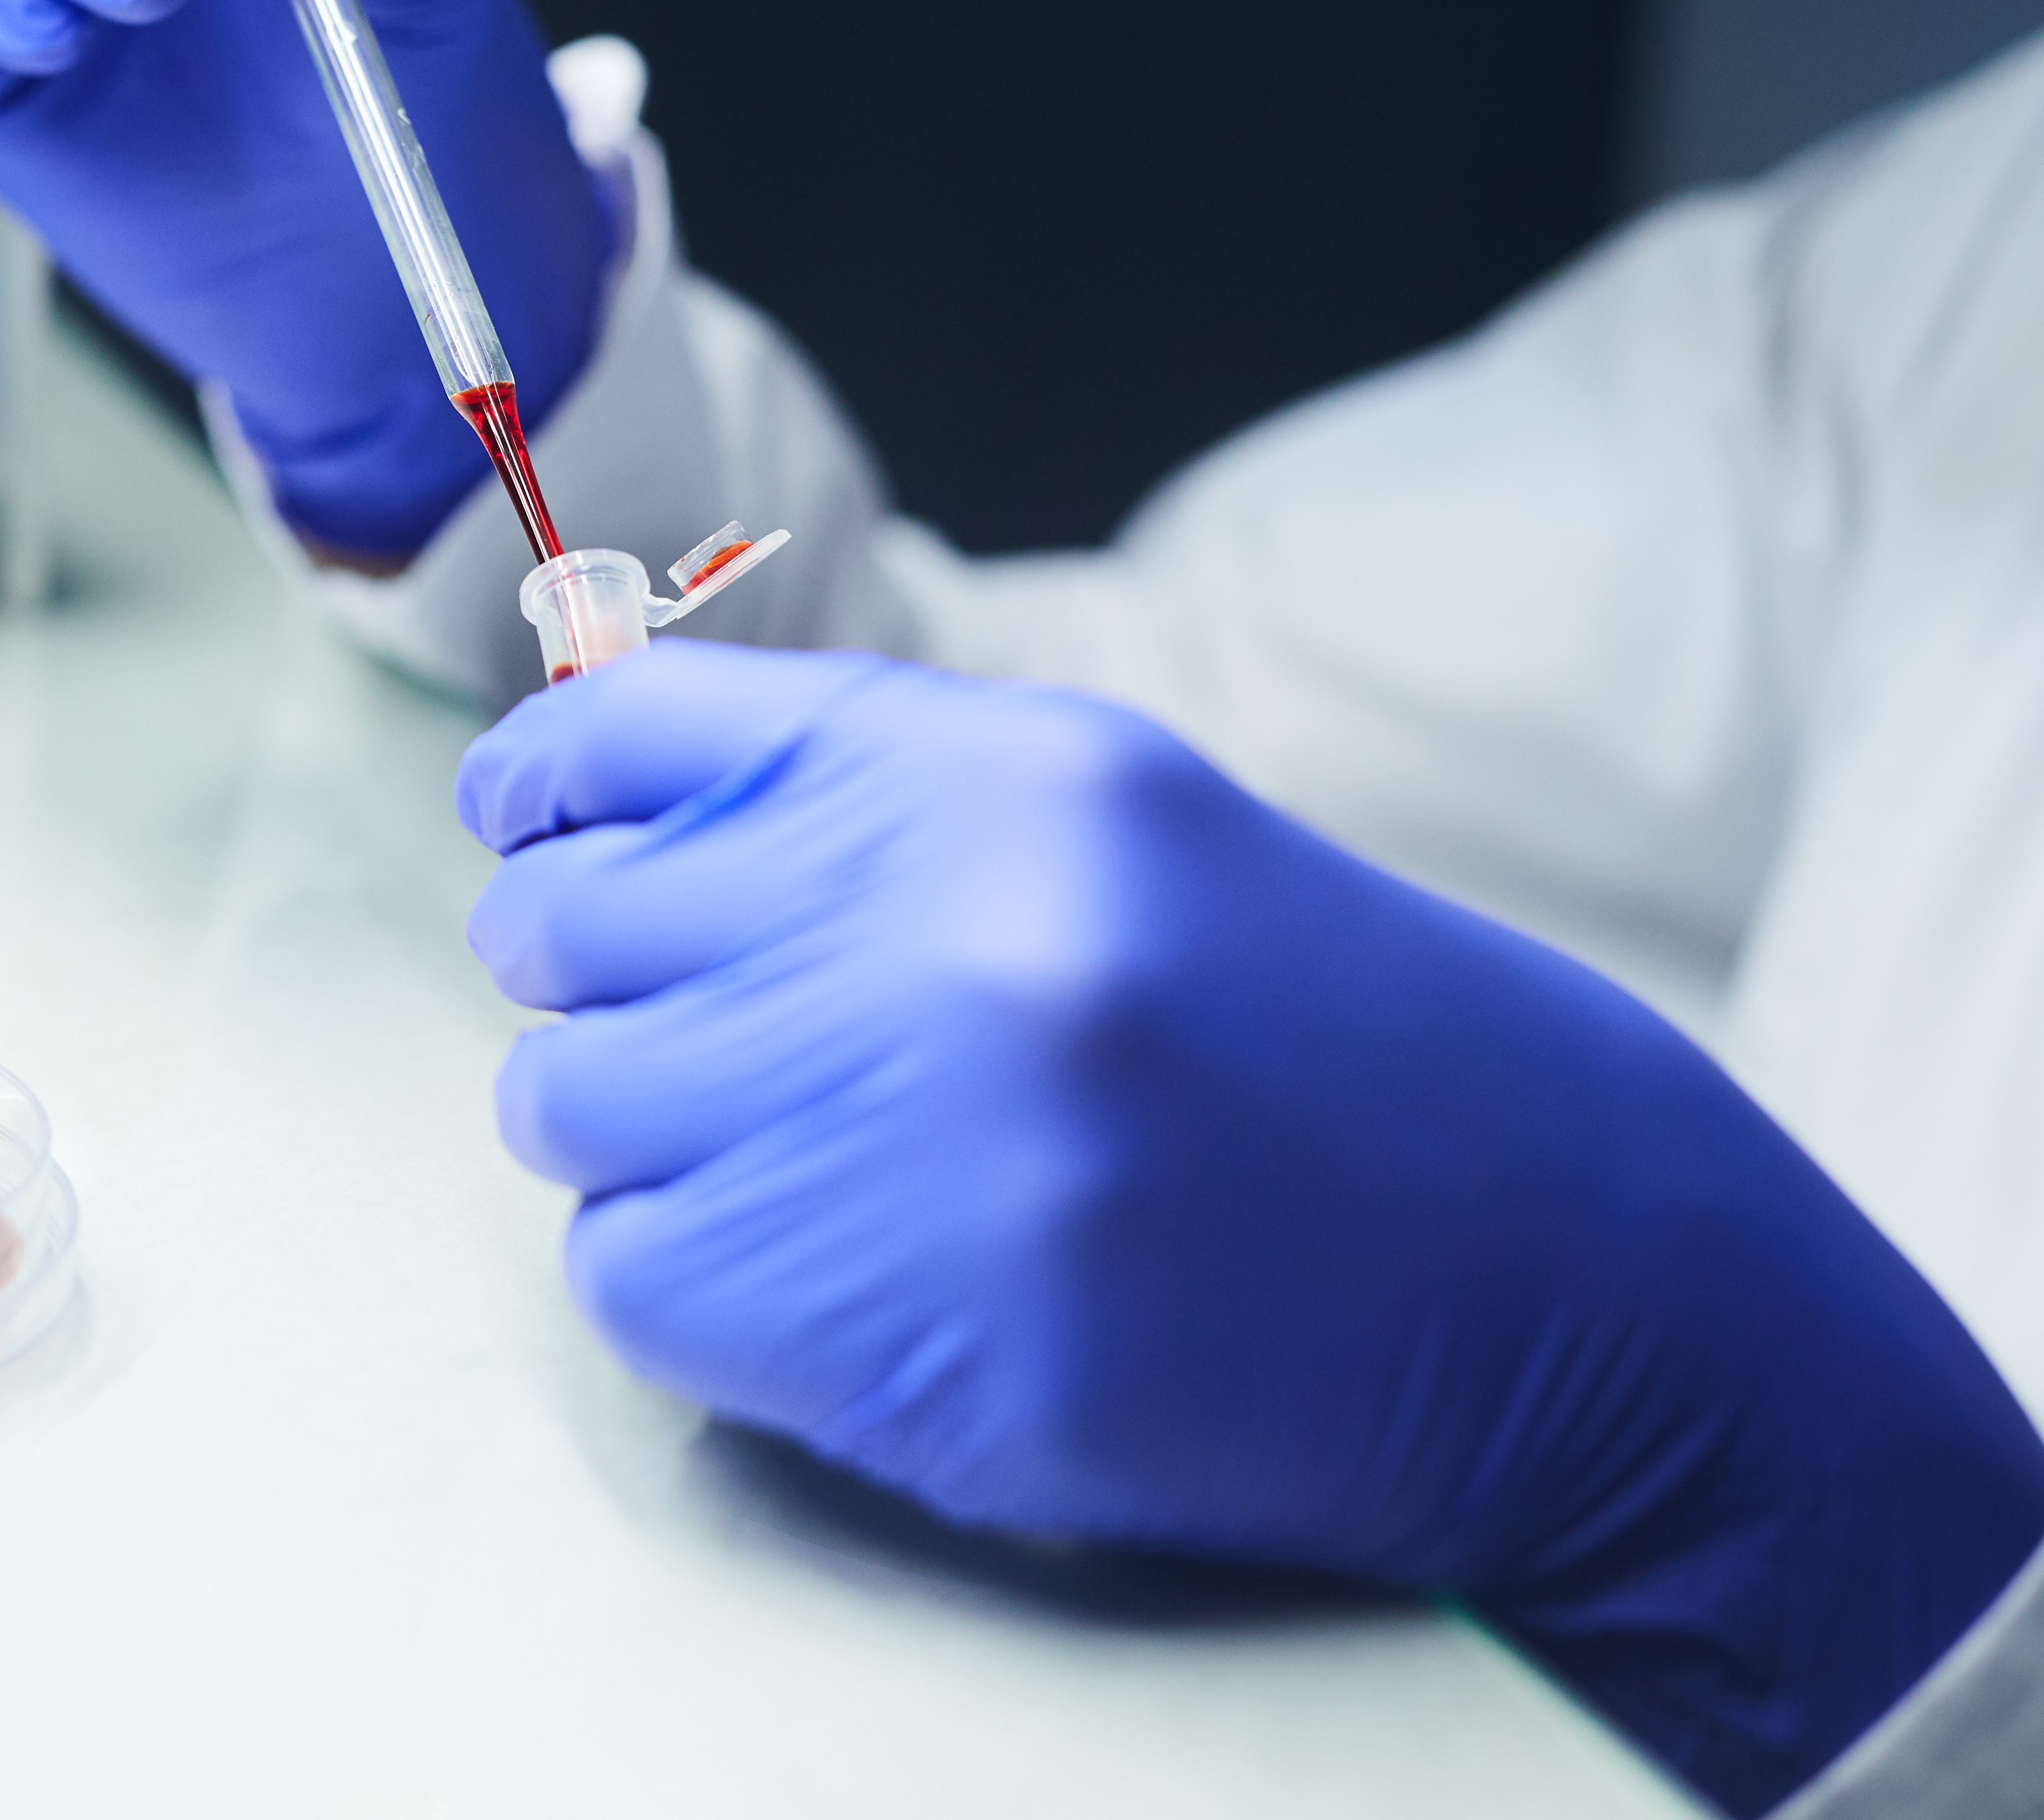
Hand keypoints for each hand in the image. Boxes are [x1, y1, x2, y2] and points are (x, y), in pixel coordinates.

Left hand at [456, 643, 2043, 1815]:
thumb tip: (596, 795)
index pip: (628, 739)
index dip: (542, 791)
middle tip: (687, 1026)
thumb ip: (856, 792)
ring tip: (771, 1157)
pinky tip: (802, 1269)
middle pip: (566, 933)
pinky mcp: (909, 1339)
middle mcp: (937, 934)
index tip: (522, 828)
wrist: (1556, 1272)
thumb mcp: (1101, 823)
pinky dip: (677, 1278)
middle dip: (591, 980)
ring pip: (568, 1110)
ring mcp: (919, 1144)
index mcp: (985, 782)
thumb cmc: (1312, 1038)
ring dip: (634, 1135)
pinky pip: (628, 1280)